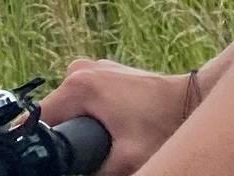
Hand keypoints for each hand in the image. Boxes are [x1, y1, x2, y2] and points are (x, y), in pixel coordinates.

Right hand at [35, 57, 195, 175]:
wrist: (193, 100)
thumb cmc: (164, 125)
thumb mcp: (125, 161)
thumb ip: (93, 172)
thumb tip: (72, 172)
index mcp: (78, 86)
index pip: (40, 119)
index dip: (42, 142)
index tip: (55, 158)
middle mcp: (80, 70)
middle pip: (56, 114)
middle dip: (68, 134)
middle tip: (97, 148)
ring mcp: (93, 68)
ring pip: (70, 107)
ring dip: (81, 124)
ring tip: (110, 136)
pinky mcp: (105, 72)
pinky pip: (85, 98)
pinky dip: (92, 113)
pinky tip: (114, 125)